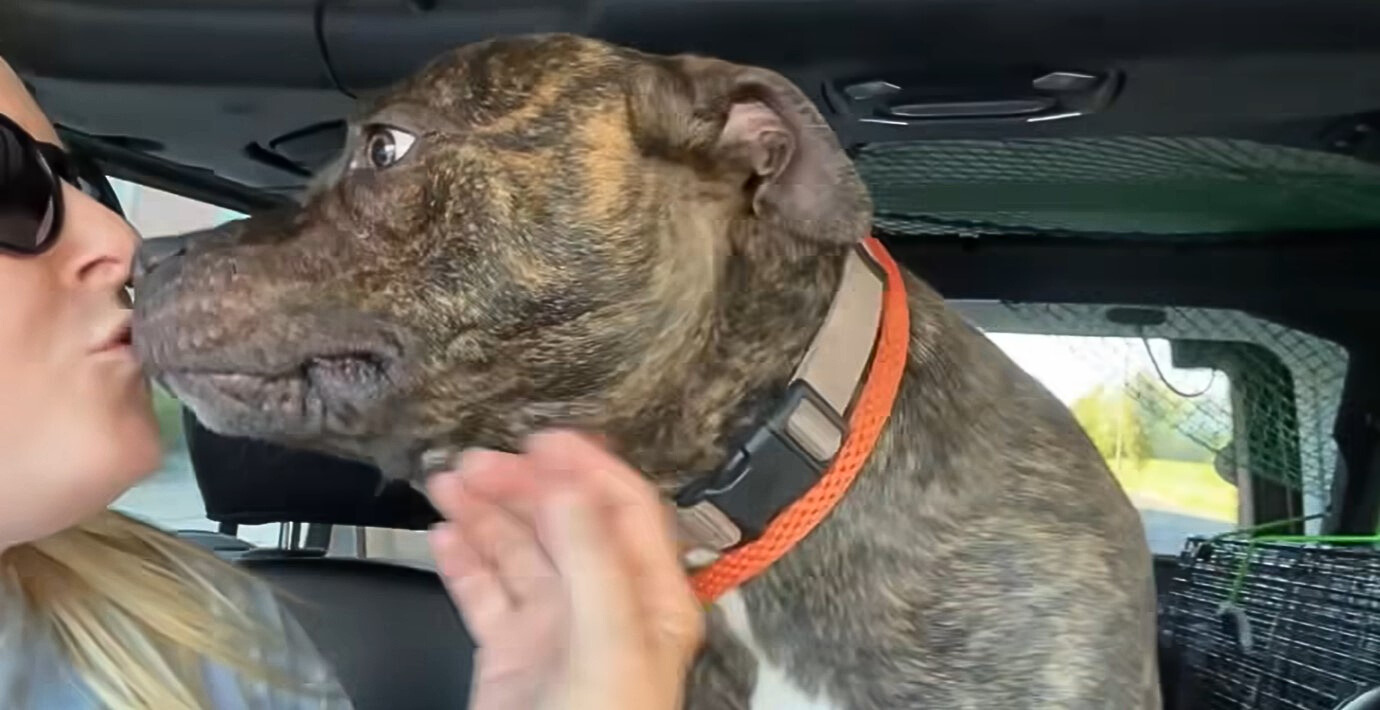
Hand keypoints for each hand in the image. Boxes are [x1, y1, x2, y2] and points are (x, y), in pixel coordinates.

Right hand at [426, 430, 704, 709]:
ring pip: (519, 553)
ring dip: (485, 512)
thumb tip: (571, 488)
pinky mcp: (511, 655)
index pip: (626, 512)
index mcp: (650, 600)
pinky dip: (463, 560)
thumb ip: (592, 563)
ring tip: (447, 482)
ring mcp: (555, 631)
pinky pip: (485, 593)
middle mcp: (605, 608)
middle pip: (565, 524)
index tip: (545, 437)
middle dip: (523, 485)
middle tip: (477, 461)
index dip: (589, 468)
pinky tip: (442, 535)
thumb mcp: (608, 646)